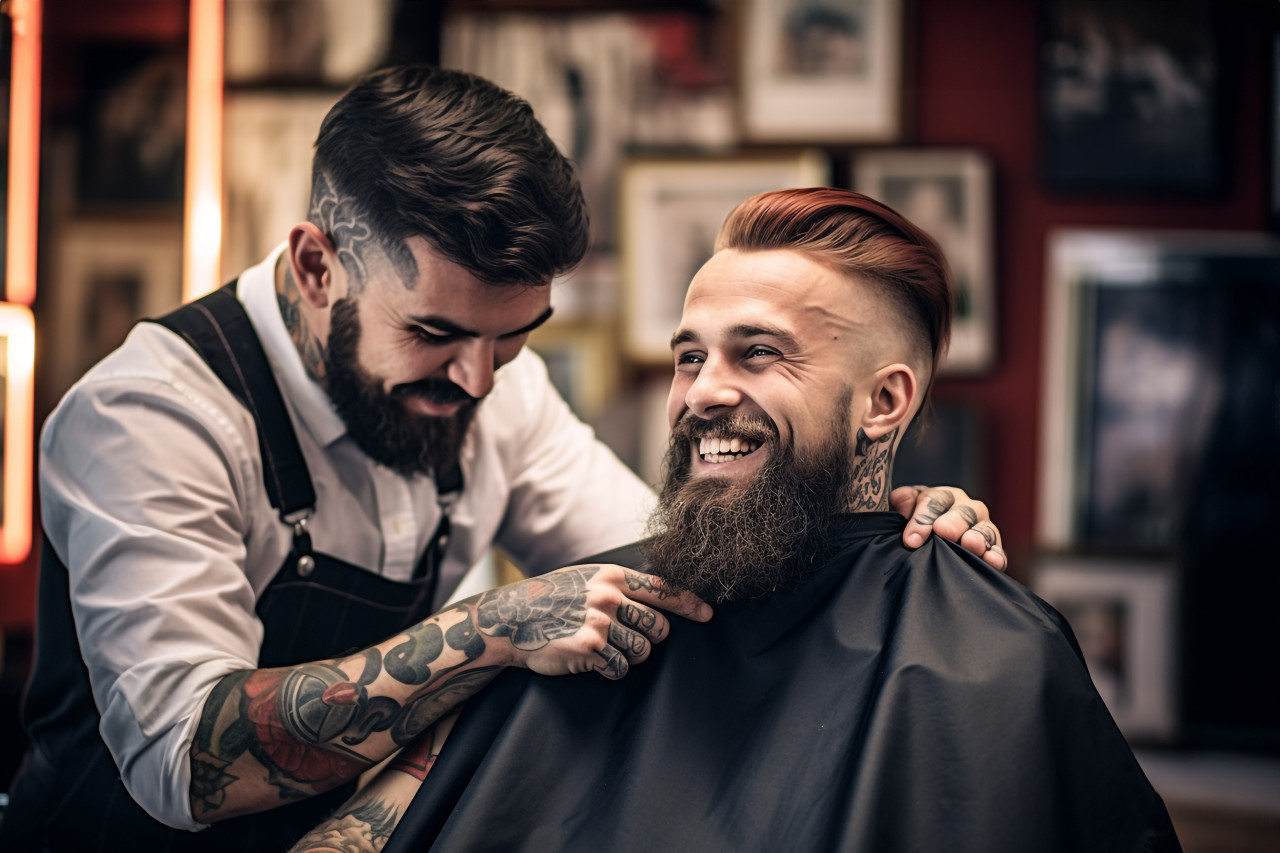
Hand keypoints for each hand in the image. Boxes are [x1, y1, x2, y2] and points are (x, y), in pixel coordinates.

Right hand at [471, 564, 711, 679]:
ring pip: (642, 651)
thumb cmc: (550, 600)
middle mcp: (609, 596)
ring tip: (604, 649)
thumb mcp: (585, 580)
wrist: (510, 619)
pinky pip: (620, 668)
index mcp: (612, 577)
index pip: (663, 589)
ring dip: (629, 656)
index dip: (689, 603)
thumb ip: (617, 586)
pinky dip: (611, 670)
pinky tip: (592, 661)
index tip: (708, 614)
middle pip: (658, 627)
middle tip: (624, 638)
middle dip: (649, 638)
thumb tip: (657, 596)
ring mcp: (599, 622)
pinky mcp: (589, 648)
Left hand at [890, 485, 1006, 570]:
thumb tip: (902, 506)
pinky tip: (992, 561)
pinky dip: (996, 556)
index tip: (911, 540)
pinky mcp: (993, 550)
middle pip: (963, 513)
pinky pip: (997, 552)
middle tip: (943, 532)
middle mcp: (968, 508)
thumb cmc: (915, 525)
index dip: (922, 519)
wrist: (931, 544)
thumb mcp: (905, 509)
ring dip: (978, 537)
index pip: (934, 501)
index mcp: (944, 496)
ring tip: (970, 544)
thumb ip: (902, 501)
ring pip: (984, 529)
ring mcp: (983, 528)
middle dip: (952, 522)